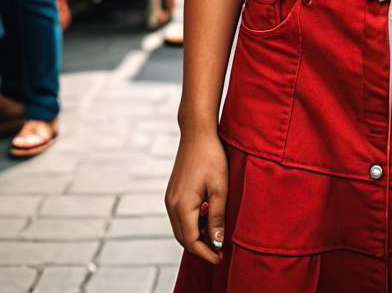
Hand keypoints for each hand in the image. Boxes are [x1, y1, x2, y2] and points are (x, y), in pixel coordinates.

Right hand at [165, 131, 228, 263]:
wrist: (197, 133)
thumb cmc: (211, 157)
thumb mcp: (220, 188)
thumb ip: (217, 217)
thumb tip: (216, 243)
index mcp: (182, 206)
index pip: (192, 241)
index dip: (206, 252)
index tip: (221, 258)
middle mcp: (171, 205)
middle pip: (183, 238)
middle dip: (201, 247)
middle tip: (220, 250)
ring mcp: (170, 199)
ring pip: (180, 229)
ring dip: (196, 236)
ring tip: (215, 234)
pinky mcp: (172, 193)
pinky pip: (179, 217)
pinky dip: (192, 224)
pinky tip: (207, 218)